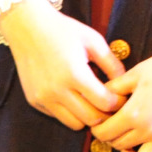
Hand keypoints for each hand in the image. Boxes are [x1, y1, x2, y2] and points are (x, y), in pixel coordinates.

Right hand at [0, 0, 125, 129]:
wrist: (27, 27)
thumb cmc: (63, 30)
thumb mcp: (93, 41)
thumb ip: (112, 64)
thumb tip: (125, 84)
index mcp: (74, 73)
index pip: (105, 103)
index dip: (117, 103)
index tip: (120, 96)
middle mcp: (57, 90)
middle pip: (92, 119)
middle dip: (105, 114)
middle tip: (110, 104)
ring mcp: (43, 98)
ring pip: (75, 124)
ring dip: (87, 117)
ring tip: (92, 101)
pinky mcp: (34, 101)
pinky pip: (59, 117)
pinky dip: (70, 112)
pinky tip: (73, 96)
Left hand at [92, 17, 151, 151]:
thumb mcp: (135, 73)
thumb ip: (114, 88)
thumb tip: (100, 96)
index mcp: (133, 114)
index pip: (104, 133)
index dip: (98, 128)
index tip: (101, 122)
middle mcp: (148, 131)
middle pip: (119, 146)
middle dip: (112, 138)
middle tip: (116, 127)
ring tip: (133, 144)